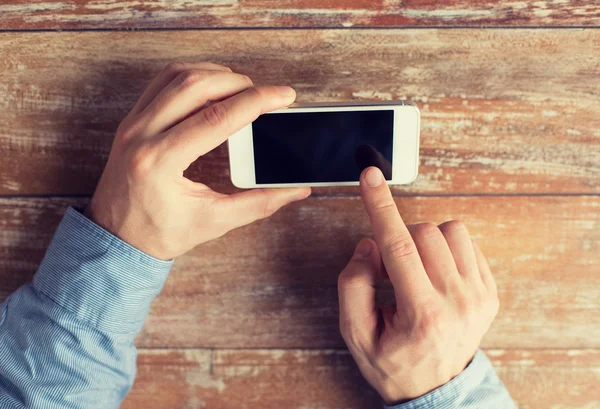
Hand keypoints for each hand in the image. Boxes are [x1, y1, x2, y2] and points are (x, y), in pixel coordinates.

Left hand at [86, 62, 310, 259]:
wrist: (115, 237)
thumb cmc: (159, 233)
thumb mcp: (213, 222)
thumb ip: (258, 204)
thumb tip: (295, 189)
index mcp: (160, 163)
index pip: (216, 118)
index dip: (256, 102)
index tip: (283, 96)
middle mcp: (140, 136)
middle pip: (195, 86)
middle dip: (238, 83)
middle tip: (265, 95)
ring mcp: (132, 124)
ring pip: (177, 76)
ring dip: (215, 74)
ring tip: (242, 88)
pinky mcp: (131, 120)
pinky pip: (162, 82)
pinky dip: (192, 76)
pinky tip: (212, 87)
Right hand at [338, 167, 498, 403]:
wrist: (437, 390)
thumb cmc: (393, 363)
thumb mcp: (355, 334)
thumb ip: (353, 285)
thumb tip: (369, 245)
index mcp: (422, 314)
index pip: (398, 247)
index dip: (381, 207)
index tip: (371, 178)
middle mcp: (457, 302)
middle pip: (424, 233)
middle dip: (399, 240)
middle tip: (391, 271)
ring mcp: (479, 297)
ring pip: (451, 231)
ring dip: (425, 241)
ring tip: (415, 270)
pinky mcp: (490, 292)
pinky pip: (468, 244)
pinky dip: (445, 249)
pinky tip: (435, 274)